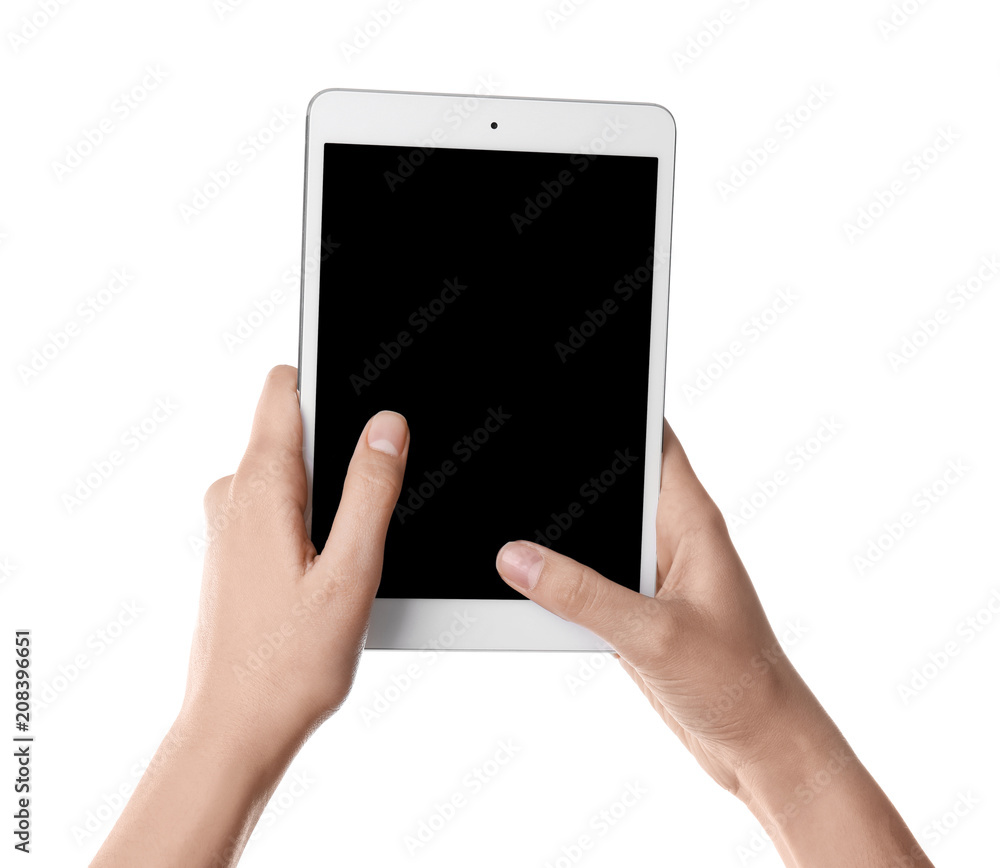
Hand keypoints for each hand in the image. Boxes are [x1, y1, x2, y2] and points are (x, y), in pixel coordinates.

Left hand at [92, 365, 409, 867]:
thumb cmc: (288, 664)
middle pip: (293, 427)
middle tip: (378, 495)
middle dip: (342, 443)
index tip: (363, 381)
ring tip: (355, 548)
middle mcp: (235, 496)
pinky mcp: (236, 550)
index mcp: (260, 487)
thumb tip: (387, 425)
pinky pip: (280, 504)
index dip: (325, 373)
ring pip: (291, 470)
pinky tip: (332, 568)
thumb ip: (370, 490)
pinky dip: (313, 515)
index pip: (282, 389)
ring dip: (330, 488)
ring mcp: (230, 524)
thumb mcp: (351, 570)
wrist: (235, 729)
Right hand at [495, 420, 931, 867]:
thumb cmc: (739, 684)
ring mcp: (650, 573)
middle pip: (611, 480)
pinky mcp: (634, 609)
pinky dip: (558, 577)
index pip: (654, 439)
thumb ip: (583, 595)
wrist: (757, 745)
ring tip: (506, 518)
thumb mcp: (655, 634)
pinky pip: (586, 577)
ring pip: (593, 531)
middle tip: (513, 453)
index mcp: (690, 521)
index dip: (618, 404)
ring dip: (557, 529)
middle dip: (568, 467)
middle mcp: (670, 537)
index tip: (571, 383)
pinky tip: (524, 582)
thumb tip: (517, 558)